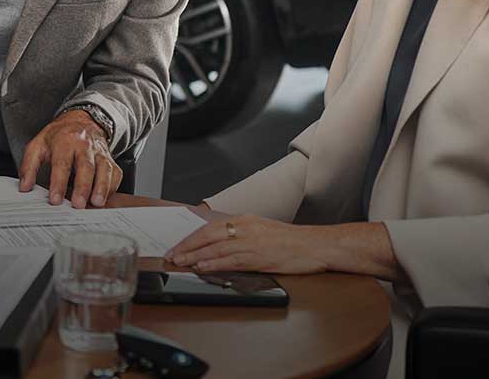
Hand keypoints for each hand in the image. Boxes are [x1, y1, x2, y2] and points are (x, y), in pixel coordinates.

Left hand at [18, 109, 119, 208]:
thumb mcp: (38, 145)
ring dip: (102, 188)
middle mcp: (85, 146)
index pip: (62, 163)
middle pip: (86, 167)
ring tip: (96, 203)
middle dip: (83, 187)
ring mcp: (100, 152)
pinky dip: (112, 187)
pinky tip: (105, 199)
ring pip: (105, 170)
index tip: (55, 199)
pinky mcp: (110, 160)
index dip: (58, 182)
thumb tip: (24, 187)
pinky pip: (115, 173)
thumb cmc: (59, 136)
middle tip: (78, 205)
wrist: (82, 120)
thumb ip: (29, 166)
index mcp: (65, 141)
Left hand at [164, 214, 329, 274]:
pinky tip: (203, 268)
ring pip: (216, 249)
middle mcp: (245, 228)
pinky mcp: (259, 257)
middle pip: (208, 236)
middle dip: (187, 246)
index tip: (179, 246)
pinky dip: (214, 264)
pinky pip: (231, 260)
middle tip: (172, 255)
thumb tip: (219, 246)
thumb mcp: (262, 231)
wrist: (315, 245)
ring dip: (196, 256)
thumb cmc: (292, 241)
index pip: (211, 228)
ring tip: (181, 262)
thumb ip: (241, 236)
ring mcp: (251, 242)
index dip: (192, 238)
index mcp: (245, 220)